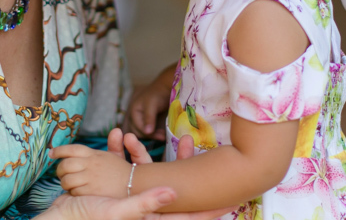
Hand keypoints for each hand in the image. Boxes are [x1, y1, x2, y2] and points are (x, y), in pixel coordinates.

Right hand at [46, 131, 228, 219]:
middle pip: (173, 186)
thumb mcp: (116, 212)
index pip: (187, 216)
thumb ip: (146, 204)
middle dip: (181, 163)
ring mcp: (129, 197)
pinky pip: (124, 167)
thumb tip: (175, 192)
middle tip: (191, 140)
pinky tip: (116, 137)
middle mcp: (144, 208)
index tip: (231, 199)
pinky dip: (122, 152)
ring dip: (142, 151)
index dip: (208, 208)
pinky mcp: (114, 188)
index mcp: (150, 217)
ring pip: (147, 171)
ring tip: (132, 133)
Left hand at [52, 142, 132, 197]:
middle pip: (65, 165)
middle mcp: (90, 164)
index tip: (51, 153)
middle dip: (59, 170)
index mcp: (94, 154)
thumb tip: (117, 130)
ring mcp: (90, 177)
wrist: (135, 186)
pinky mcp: (90, 191)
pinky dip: (72, 192)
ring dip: (65, 182)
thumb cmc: (122, 172)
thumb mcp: (115, 155)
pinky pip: (73, 191)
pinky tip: (76, 191)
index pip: (71, 149)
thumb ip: (111, 144)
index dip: (59, 150)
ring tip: (67, 183)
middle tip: (60, 173)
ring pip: (67, 179)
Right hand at [126, 64, 176, 138]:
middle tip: (163, 136)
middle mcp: (135, 117)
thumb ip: (149, 117)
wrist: (166, 88)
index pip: (137, 128)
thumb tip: (147, 132)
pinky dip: (154, 134)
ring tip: (163, 135)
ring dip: (153, 136)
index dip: (149, 133)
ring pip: (142, 134)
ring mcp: (141, 120)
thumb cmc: (158, 94)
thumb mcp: (152, 104)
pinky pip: (147, 132)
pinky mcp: (147, 122)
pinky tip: (162, 134)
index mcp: (133, 112)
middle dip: (150, 136)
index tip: (161, 135)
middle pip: (138, 133)